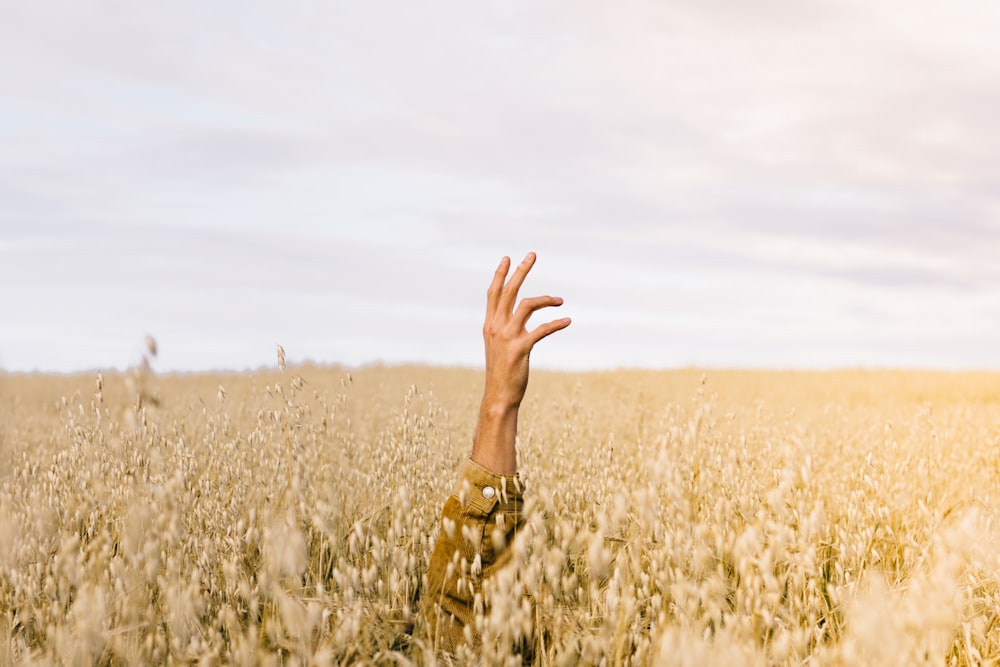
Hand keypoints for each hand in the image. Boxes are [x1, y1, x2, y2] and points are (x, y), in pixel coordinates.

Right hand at [471, 252, 570, 473]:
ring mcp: (507, 337)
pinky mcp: (519, 349)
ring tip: (561, 299)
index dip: (500, 274)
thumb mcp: (499, 346)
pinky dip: (556, 323)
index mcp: (490, 325)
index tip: (508, 258)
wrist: (499, 396)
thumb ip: (505, 328)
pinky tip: (567, 320)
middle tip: (532, 254)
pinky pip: (541, 330)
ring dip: (545, 299)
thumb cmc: (503, 372)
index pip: (493, 293)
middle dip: (521, 271)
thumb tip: (517, 316)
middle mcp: (496, 327)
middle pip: (508, 291)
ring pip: (525, 305)